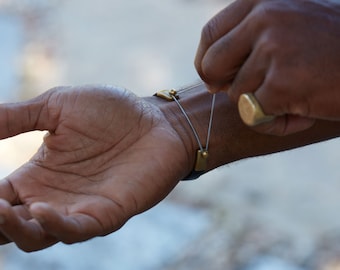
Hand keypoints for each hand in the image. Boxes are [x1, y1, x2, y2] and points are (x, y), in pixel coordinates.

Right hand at [0, 85, 188, 250]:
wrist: (156, 120)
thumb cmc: (113, 112)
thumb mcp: (57, 107)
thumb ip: (16, 117)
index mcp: (38, 175)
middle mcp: (54, 198)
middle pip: (10, 226)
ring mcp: (80, 209)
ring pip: (37, 236)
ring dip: (15, 229)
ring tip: (1, 209)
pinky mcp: (107, 214)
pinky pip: (76, 231)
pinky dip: (55, 226)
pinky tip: (41, 209)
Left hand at [195, 0, 339, 134]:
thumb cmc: (331, 47)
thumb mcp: (288, 25)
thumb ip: (249, 40)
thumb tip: (210, 74)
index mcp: (261, 1)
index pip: (210, 34)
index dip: (206, 62)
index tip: (215, 79)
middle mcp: (265, 18)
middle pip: (212, 66)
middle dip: (222, 87)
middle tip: (249, 95)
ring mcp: (275, 48)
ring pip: (236, 95)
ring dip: (261, 106)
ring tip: (296, 98)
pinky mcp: (284, 82)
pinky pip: (254, 116)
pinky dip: (273, 124)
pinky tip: (302, 113)